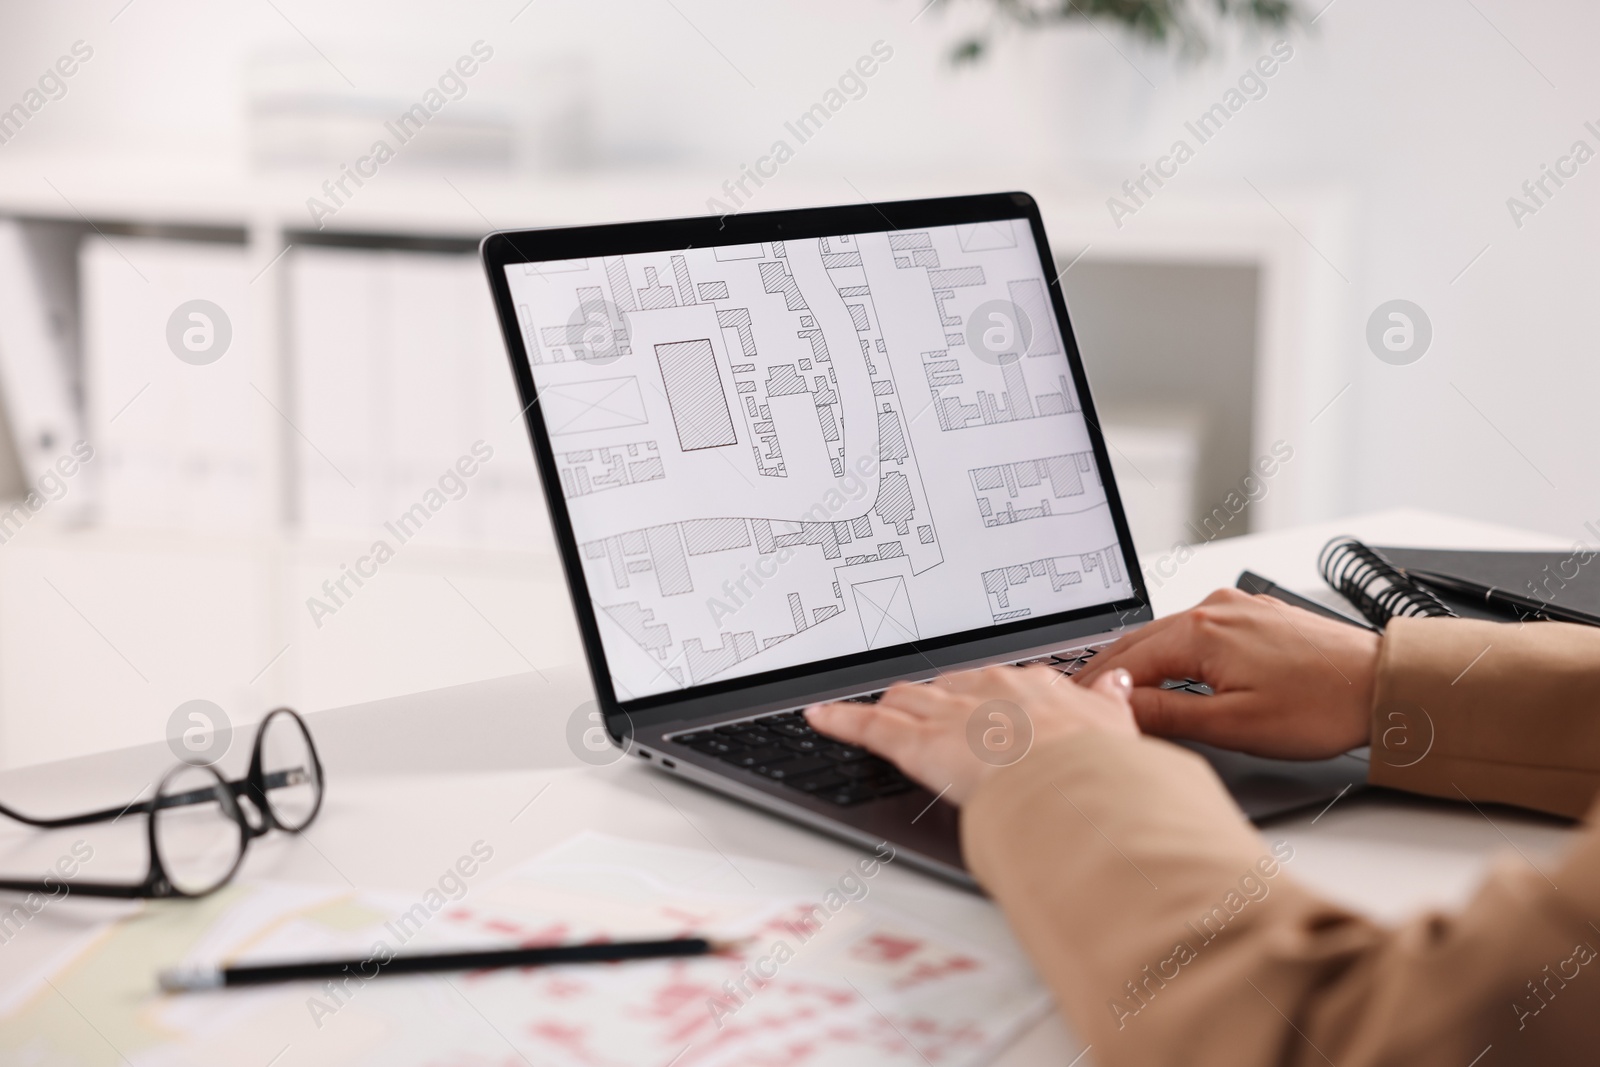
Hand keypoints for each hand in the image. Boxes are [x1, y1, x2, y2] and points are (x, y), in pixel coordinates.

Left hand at [805, 665, 1136, 804]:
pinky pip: (869, 727)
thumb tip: (1114, 684)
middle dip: (932, 700)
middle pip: (946, 688)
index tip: (981, 703)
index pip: (998, 683)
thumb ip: (1109, 703)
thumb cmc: (1096, 765)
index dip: (984, 696)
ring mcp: (949, 714)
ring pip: (906, 700)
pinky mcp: (916, 742)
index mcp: (1032, 687)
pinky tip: (819, 717)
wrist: (1073, 782)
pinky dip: (840, 721)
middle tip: (924, 712)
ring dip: (889, 706)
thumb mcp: (1115, 729)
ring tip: (872, 709)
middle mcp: (985, 690)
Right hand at [1077, 587, 1380, 758]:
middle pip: (1140, 642)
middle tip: (1076, 697)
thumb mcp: (1234, 724)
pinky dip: (1170, 650)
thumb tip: (1119, 707)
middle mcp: (1214, 609)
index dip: (1097, 689)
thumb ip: (1169, 713)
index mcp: (1202, 632)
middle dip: (1106, 670)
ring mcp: (1235, 607)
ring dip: (1137, 659)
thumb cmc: (1322, 706)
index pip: (1127, 663)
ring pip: (1166, 633)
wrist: (1384, 684)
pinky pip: (1195, 629)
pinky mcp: (1254, 614)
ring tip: (1113, 687)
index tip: (1073, 708)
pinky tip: (1165, 667)